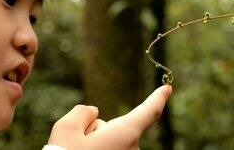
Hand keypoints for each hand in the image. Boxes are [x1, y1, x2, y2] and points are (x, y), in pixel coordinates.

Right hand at [47, 85, 171, 149]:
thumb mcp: (65, 127)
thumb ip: (82, 112)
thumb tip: (94, 112)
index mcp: (125, 135)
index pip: (149, 113)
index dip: (158, 99)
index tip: (167, 89)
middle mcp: (132, 149)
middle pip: (114, 128)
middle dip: (96, 131)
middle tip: (78, 146)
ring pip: (109, 142)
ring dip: (95, 145)